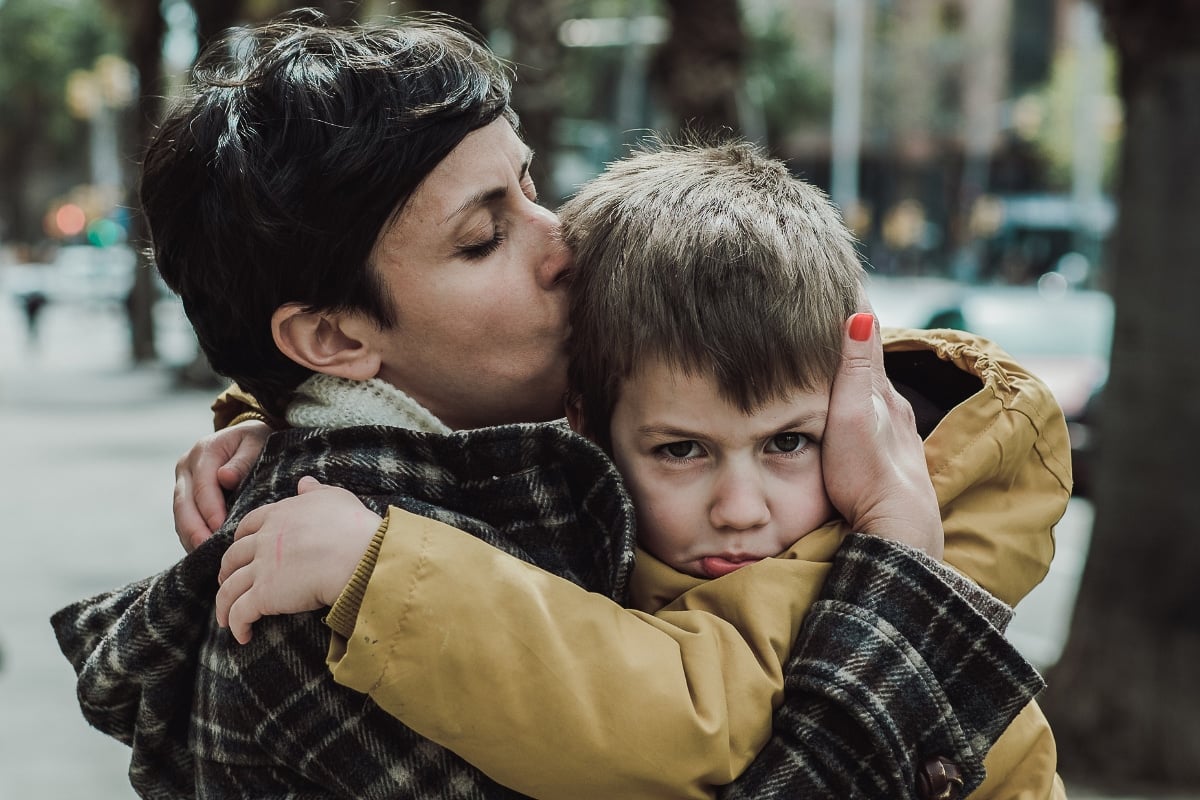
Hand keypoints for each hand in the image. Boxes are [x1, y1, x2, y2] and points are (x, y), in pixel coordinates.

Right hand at [173, 420, 271, 551]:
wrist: (245, 439)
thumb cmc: (255, 441)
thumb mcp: (255, 442)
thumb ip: (242, 459)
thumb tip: (225, 477)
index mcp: (205, 451)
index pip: (203, 486)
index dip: (210, 510)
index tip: (220, 529)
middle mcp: (187, 465)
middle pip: (184, 504)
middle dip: (194, 530)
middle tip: (207, 550)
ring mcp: (182, 481)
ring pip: (180, 515)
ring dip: (190, 537)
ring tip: (204, 556)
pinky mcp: (184, 495)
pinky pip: (183, 519)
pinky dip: (191, 536)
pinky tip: (203, 552)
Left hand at [215, 476, 382, 643]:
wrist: (360, 555)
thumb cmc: (354, 526)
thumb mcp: (336, 498)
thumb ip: (316, 491)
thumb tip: (304, 483)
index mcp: (279, 515)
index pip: (248, 526)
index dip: (240, 539)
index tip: (241, 549)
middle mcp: (265, 540)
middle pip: (233, 556)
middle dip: (227, 571)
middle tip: (228, 581)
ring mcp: (262, 568)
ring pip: (230, 588)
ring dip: (224, 604)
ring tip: (226, 617)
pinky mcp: (264, 595)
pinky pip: (240, 612)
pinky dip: (236, 624)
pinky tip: (242, 635)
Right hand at [822, 313, 942, 558]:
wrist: (896, 530)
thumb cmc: (866, 473)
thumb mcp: (853, 414)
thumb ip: (856, 367)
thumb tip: (863, 313)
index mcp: (884, 394)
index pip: (870, 340)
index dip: (857, 311)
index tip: (846, 277)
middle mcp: (895, 411)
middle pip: (874, 366)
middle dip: (857, 338)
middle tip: (840, 307)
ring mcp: (897, 438)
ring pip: (877, 395)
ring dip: (862, 374)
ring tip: (846, 353)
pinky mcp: (892, 462)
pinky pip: (876, 420)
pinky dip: (865, 404)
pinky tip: (861, 412)